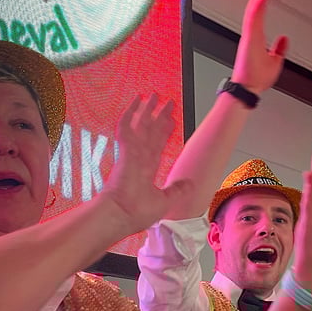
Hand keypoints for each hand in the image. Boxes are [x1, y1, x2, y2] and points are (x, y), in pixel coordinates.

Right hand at [101, 94, 189, 233]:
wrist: (121, 215)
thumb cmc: (136, 213)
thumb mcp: (165, 200)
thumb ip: (177, 189)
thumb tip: (190, 183)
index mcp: (147, 169)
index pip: (157, 145)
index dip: (164, 132)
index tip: (171, 121)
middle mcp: (140, 158)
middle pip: (151, 131)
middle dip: (158, 116)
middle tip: (166, 102)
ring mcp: (132, 153)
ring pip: (141, 125)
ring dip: (148, 109)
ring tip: (154, 95)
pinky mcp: (126, 150)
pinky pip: (127, 126)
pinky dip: (131, 112)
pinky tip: (137, 100)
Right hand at [232, 0, 287, 93]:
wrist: (247, 90)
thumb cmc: (255, 79)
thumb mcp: (275, 62)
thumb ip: (280, 49)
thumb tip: (284, 39)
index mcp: (255, 39)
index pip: (259, 15)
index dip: (263, 0)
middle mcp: (251, 36)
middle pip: (255, 11)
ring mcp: (249, 38)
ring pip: (253, 13)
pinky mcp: (249, 42)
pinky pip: (252, 23)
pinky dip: (257, 10)